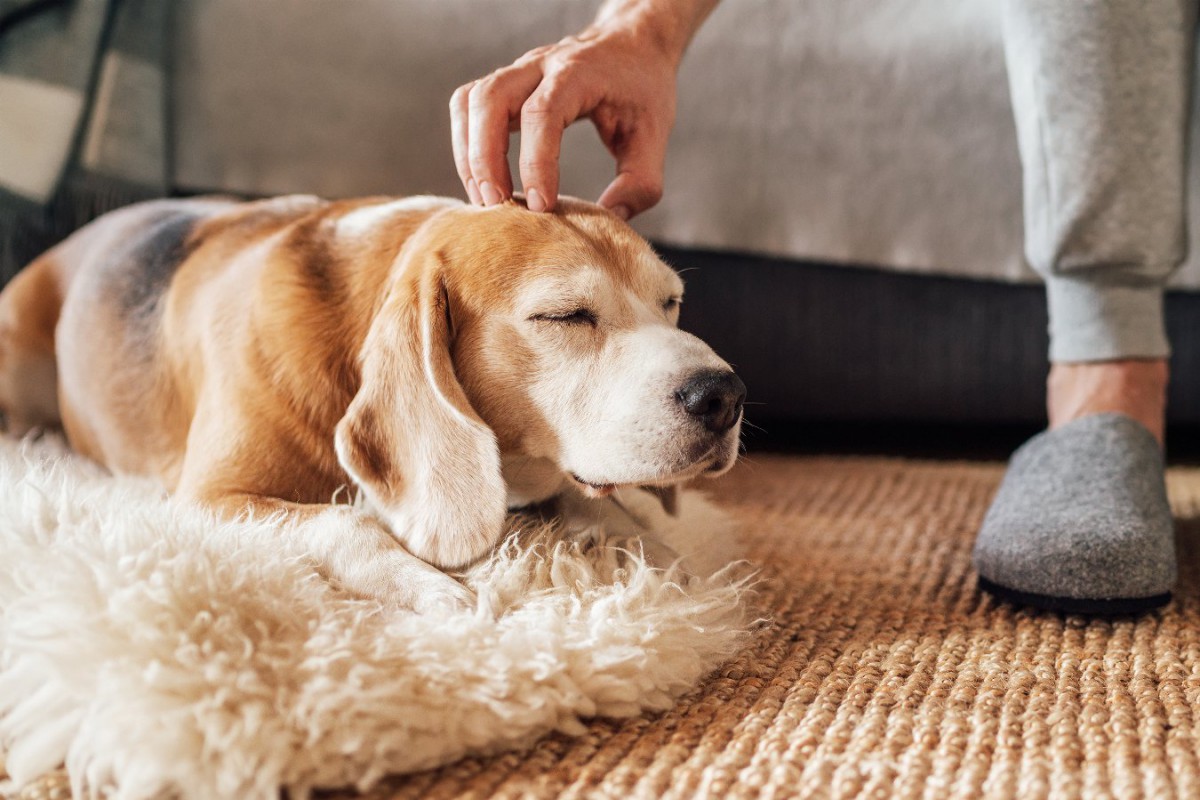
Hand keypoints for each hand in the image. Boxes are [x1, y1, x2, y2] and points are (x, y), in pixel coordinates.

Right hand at [451, 1, 715, 218]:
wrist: (633, 44)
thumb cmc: (643, 89)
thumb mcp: (655, 133)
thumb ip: (640, 181)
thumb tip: (609, 218)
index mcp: (579, 72)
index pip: (542, 113)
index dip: (536, 163)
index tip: (541, 207)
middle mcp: (540, 65)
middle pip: (491, 99)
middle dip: (486, 158)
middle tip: (496, 206)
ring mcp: (517, 71)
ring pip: (471, 102)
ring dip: (469, 154)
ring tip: (486, 199)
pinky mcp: (505, 84)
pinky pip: (468, 107)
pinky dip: (466, 144)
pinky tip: (484, 179)